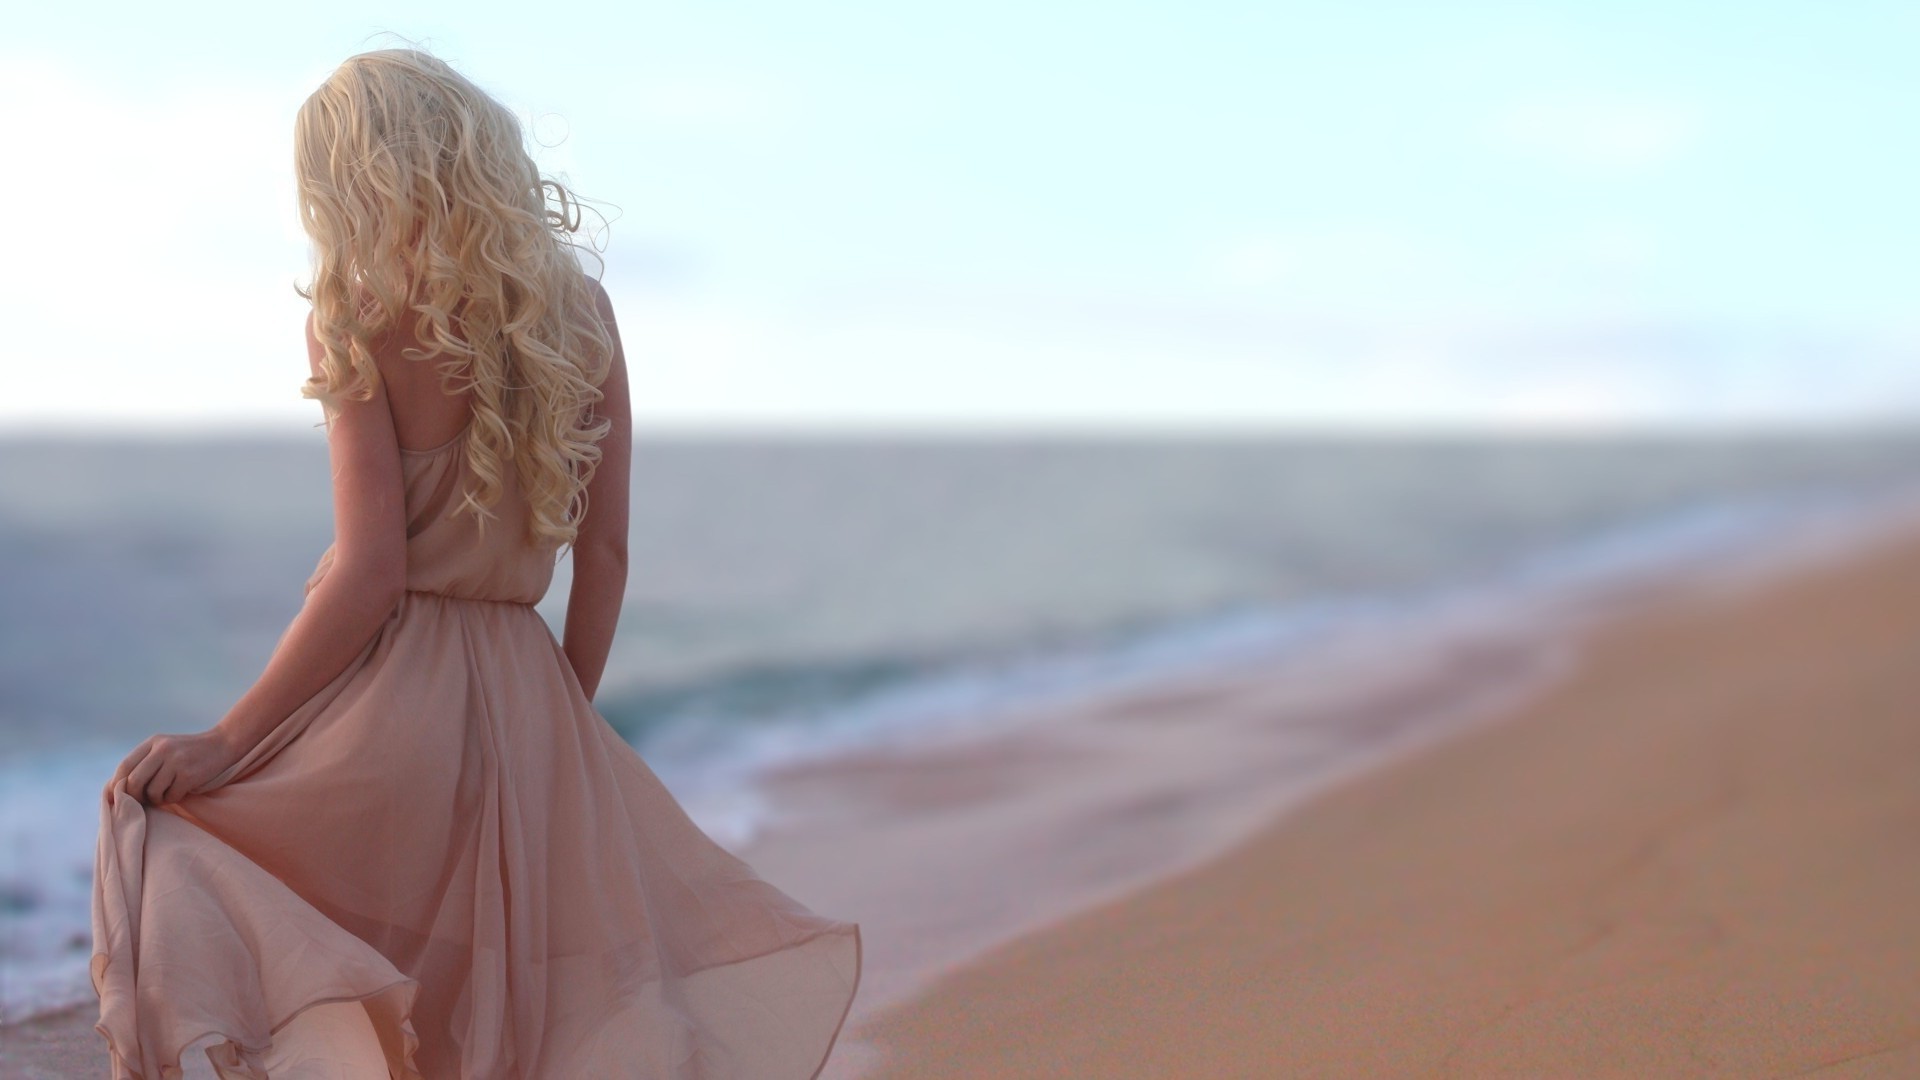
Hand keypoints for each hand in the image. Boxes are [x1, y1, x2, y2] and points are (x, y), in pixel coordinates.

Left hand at [107, 728, 247, 805]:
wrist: (222, 744)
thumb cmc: (189, 752)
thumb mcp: (164, 749)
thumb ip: (143, 763)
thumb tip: (113, 789)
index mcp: (153, 742)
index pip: (125, 766)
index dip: (117, 784)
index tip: (115, 798)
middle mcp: (162, 750)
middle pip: (135, 781)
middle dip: (135, 796)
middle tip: (142, 800)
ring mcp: (176, 761)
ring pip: (152, 791)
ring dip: (156, 798)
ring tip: (166, 792)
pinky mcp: (189, 774)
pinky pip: (170, 796)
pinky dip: (173, 798)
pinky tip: (180, 790)